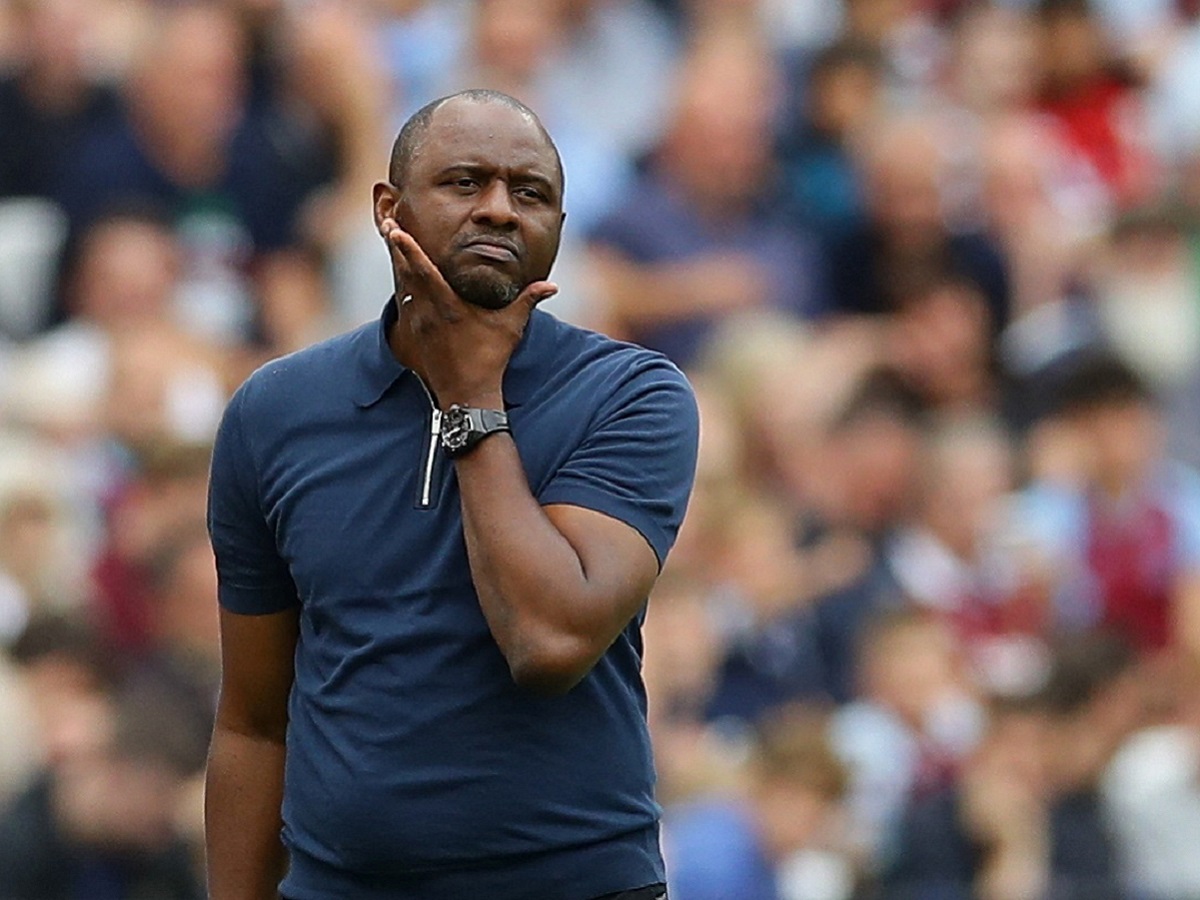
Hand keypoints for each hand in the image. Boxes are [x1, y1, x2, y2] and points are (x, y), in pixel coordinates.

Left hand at [380, 217, 556, 406]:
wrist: (467, 394)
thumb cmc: (490, 359)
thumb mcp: (510, 327)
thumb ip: (528, 301)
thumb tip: (552, 286)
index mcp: (449, 307)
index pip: (424, 272)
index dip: (409, 250)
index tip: (396, 230)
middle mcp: (428, 313)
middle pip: (406, 272)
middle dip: (397, 246)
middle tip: (388, 219)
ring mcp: (419, 324)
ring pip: (403, 285)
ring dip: (398, 262)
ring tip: (392, 237)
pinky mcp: (416, 333)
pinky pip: (406, 301)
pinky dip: (403, 282)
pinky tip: (401, 270)